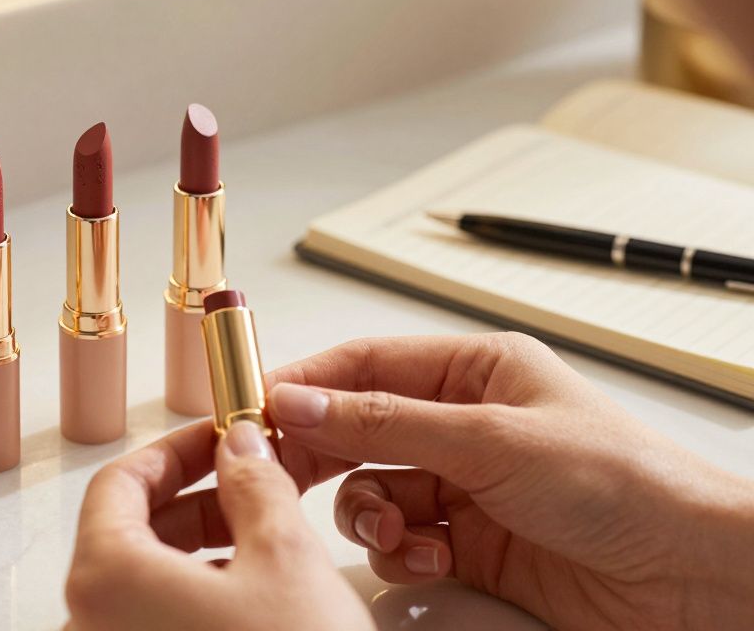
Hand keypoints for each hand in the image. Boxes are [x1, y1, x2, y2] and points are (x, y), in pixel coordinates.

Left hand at [65, 419, 371, 630]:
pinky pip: (155, 625)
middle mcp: (89, 625)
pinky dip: (196, 598)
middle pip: (128, 533)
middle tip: (251, 481)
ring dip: (201, 549)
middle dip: (195, 499)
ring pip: (145, 583)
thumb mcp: (285, 557)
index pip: (118, 482)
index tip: (220, 438)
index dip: (176, 450)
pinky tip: (253, 599)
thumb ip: (254, 485)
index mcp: (104, 578)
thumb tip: (242, 448)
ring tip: (265, 538)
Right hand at [267, 333, 753, 630]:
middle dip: (320, 456)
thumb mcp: (490, 440)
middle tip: (276, 479)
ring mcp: (462, 484)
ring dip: (368, 514)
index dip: (304, 384)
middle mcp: (461, 422)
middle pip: (356, 429)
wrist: (689, 576)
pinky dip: (400, 551)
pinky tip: (433, 559)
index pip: (363, 365)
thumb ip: (383, 422)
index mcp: (474, 370)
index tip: (252, 410)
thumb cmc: (624, 485)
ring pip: (369, 490)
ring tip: (397, 531)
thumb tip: (300, 401)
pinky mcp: (468, 542)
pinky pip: (398, 539)